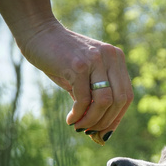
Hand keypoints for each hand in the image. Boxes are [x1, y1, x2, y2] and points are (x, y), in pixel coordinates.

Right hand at [18, 20, 132, 138]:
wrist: (38, 33)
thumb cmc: (61, 59)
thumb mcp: (84, 77)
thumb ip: (95, 97)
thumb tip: (101, 131)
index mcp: (116, 59)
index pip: (126, 96)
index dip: (117, 118)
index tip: (104, 132)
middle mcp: (110, 57)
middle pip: (119, 100)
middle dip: (106, 122)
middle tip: (90, 132)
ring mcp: (95, 60)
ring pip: (104, 101)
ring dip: (92, 120)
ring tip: (79, 127)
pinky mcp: (78, 65)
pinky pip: (84, 99)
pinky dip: (78, 114)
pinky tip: (70, 119)